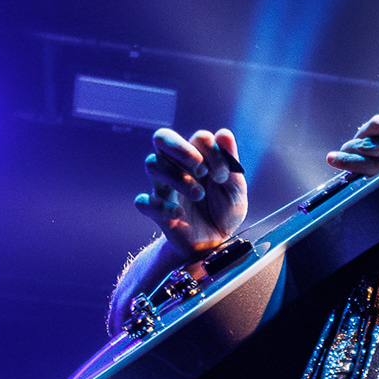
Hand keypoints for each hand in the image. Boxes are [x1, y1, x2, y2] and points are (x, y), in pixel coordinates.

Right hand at [135, 128, 247, 256]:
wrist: (215, 244)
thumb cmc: (224, 212)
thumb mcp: (235, 191)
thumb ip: (230, 164)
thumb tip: (224, 134)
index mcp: (198, 159)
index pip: (198, 138)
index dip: (212, 152)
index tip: (224, 176)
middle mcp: (177, 168)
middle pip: (162, 138)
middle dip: (181, 148)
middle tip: (201, 169)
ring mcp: (164, 188)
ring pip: (152, 164)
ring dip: (177, 177)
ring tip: (198, 195)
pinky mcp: (157, 212)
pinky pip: (143, 202)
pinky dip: (160, 206)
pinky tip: (179, 213)